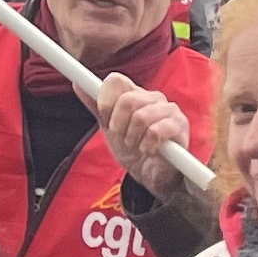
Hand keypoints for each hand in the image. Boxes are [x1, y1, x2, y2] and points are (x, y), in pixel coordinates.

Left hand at [98, 79, 207, 200]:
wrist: (150, 175)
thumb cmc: (132, 148)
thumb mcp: (109, 128)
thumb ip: (96, 106)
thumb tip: (78, 84)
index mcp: (135, 93)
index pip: (116, 81)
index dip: (105, 102)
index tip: (106, 121)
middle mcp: (153, 97)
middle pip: (127, 100)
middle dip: (118, 126)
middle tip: (123, 139)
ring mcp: (169, 109)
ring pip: (141, 117)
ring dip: (133, 139)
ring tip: (137, 146)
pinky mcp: (179, 125)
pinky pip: (156, 131)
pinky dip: (147, 145)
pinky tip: (150, 150)